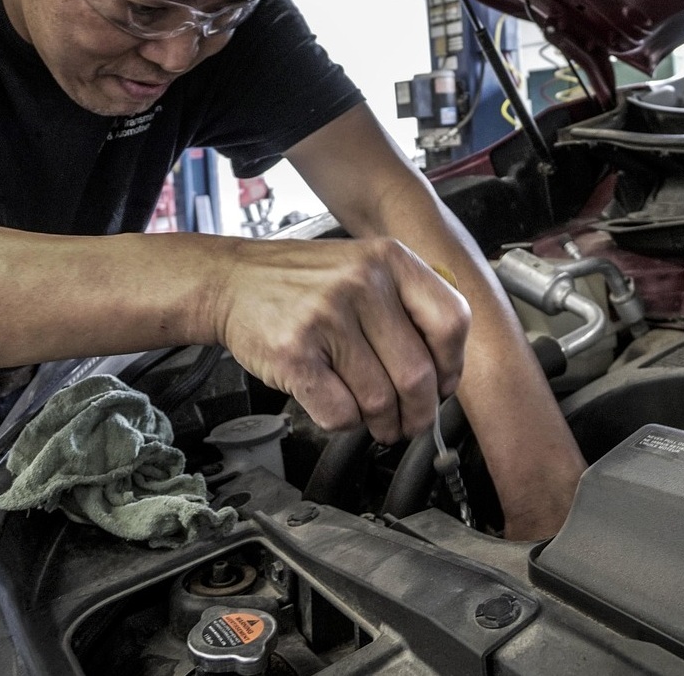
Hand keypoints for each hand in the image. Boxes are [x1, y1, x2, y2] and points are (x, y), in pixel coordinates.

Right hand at [214, 237, 468, 443]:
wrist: (231, 281)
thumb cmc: (303, 284)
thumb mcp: (364, 268)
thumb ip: (408, 305)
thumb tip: (444, 373)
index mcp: (389, 260)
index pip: (451, 322)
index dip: (452, 367)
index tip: (442, 386)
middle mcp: (361, 283)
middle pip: (417, 374)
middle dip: (417, 414)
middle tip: (409, 423)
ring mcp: (325, 317)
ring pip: (379, 400)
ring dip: (381, 424)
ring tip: (375, 421)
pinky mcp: (294, 353)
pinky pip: (340, 412)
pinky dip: (344, 423)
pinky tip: (338, 408)